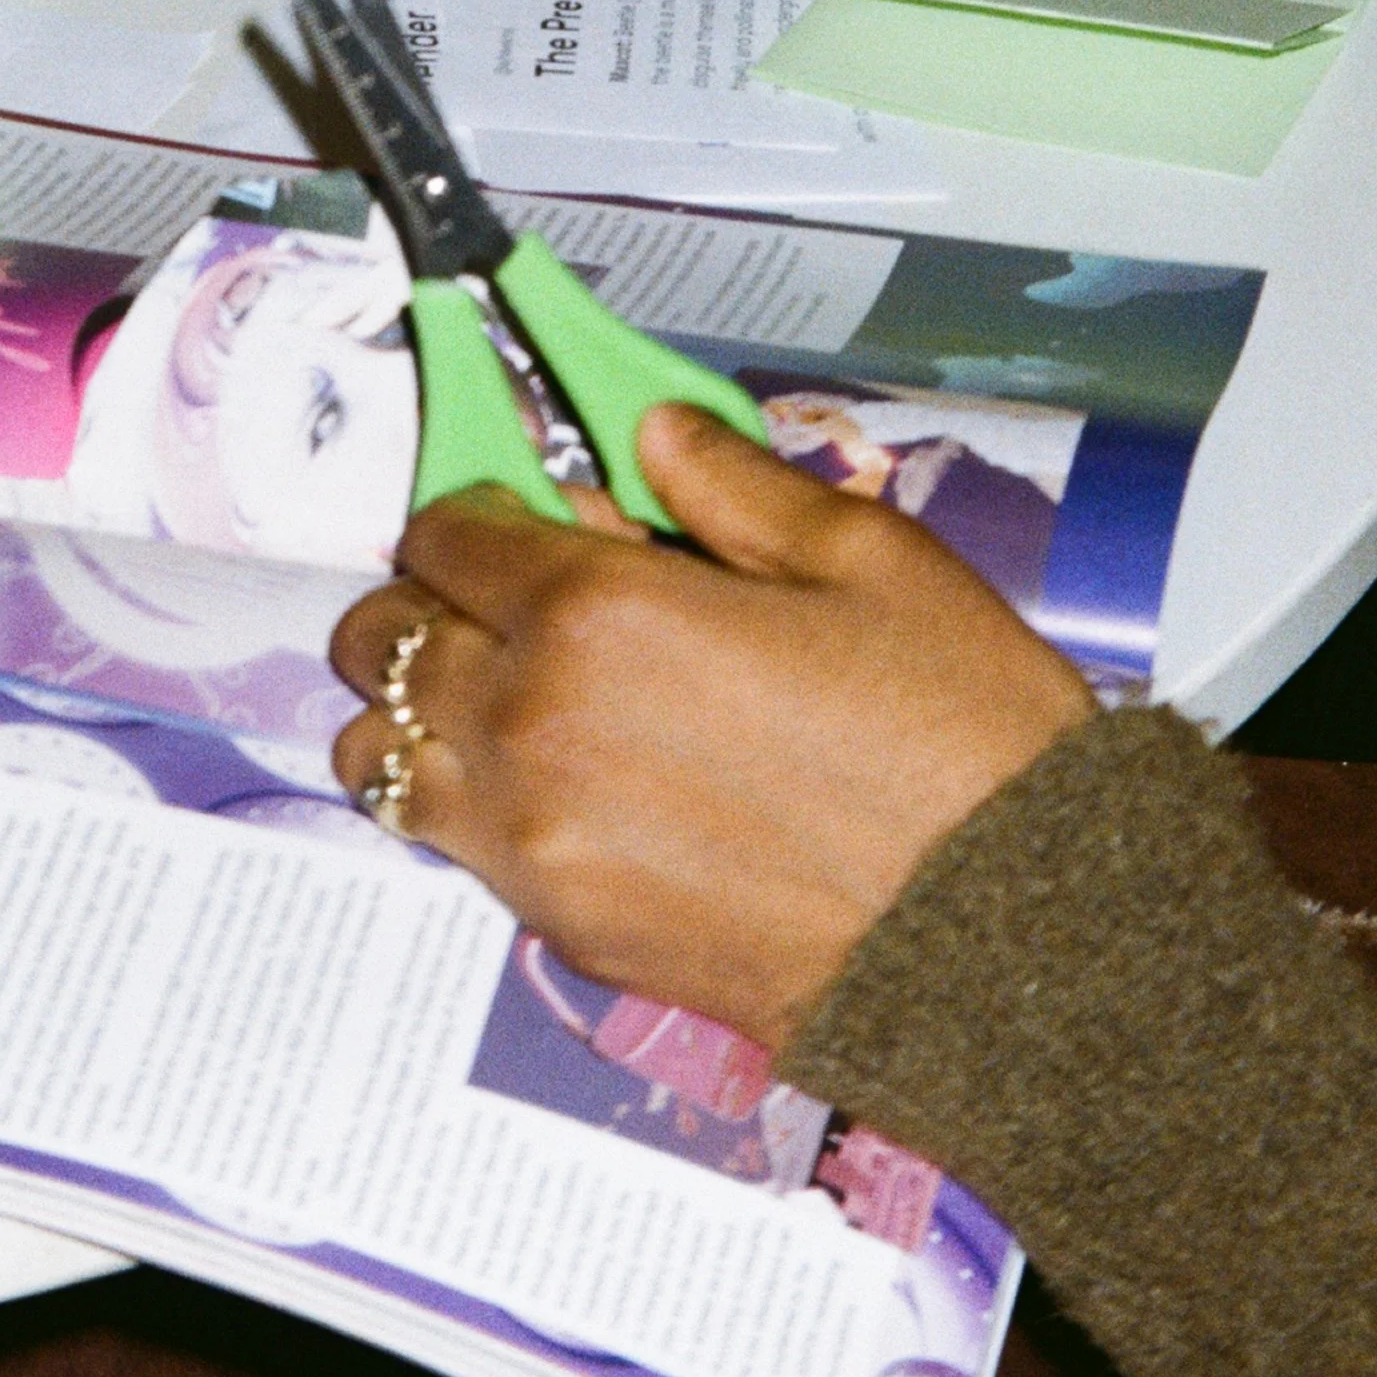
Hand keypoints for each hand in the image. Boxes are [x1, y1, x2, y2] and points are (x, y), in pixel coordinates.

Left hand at [331, 403, 1092, 1050]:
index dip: (484, 516)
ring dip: (414, 714)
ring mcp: (530, 835)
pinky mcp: (556, 921)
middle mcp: (531, 721)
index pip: (444, 533)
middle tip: (507, 608)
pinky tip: (557, 787)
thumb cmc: (957, 743)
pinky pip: (445, 842)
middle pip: (380, 638)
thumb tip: (653, 434)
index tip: (531, 525)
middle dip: (429, 605)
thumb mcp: (869, 561)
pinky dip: (463, 803)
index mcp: (596, 612)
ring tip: (505, 704)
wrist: (1001, 942)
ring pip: (374, 755)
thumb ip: (732, 488)